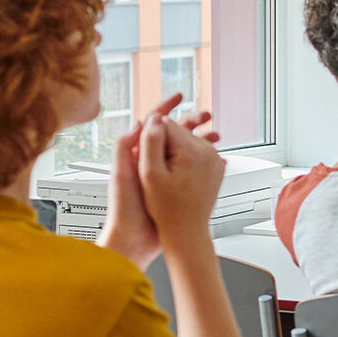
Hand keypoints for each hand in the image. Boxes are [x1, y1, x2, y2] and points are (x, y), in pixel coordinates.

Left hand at [97, 94, 217, 264]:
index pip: (151, 124)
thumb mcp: (122, 173)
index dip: (165, 108)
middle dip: (190, 122)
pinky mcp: (170, 189)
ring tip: (216, 136)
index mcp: (134, 155)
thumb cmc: (125, 209)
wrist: (132, 239)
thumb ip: (125, 146)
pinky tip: (214, 159)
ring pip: (183, 151)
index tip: (180, 96)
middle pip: (171, 134)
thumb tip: (141, 123)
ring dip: (199, 140)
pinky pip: (189, 169)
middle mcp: (147, 162)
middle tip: (207, 116)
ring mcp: (160, 175)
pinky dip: (202, 161)